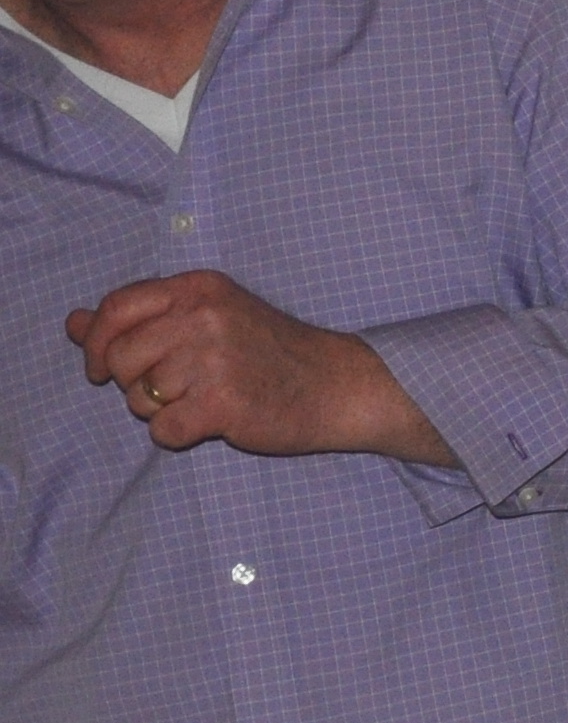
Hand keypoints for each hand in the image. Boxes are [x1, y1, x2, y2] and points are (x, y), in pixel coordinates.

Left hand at [67, 272, 447, 462]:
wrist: (339, 384)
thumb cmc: (271, 352)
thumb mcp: (209, 318)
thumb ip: (141, 319)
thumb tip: (72, 322)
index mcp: (199, 288)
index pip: (116, 307)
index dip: (96, 342)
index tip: (101, 368)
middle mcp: (205, 316)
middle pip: (120, 357)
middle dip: (131, 383)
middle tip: (171, 388)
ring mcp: (215, 359)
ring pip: (138, 398)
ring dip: (160, 410)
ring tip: (202, 401)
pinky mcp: (224, 402)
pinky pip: (163, 430)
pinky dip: (179, 434)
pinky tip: (210, 422)